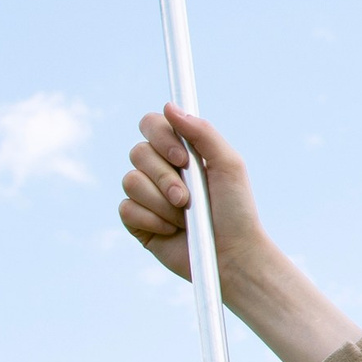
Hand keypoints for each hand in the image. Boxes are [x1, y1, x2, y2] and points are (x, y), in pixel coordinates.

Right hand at [119, 105, 264, 288]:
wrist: (231, 255)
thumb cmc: (235, 210)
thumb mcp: (228, 164)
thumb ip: (202, 132)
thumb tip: (169, 106)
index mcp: (181, 151)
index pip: (151, 124)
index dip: (161, 137)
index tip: (183, 158)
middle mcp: (160, 169)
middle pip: (138, 152)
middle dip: (165, 177)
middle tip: (187, 198)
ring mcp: (146, 195)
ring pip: (130, 181)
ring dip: (161, 202)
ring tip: (184, 217)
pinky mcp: (137, 221)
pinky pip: (126, 208)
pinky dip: (151, 220)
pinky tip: (171, 231)